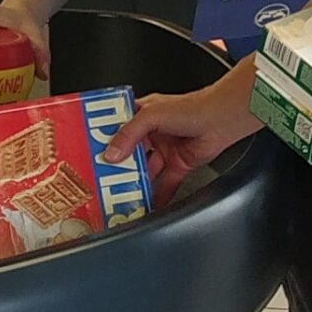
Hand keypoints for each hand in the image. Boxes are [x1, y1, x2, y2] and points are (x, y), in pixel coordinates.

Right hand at [99, 62, 262, 204]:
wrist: (221, 119)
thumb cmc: (192, 107)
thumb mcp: (152, 115)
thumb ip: (130, 134)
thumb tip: (112, 153)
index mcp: (141, 114)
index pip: (116, 129)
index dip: (103, 142)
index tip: (90, 155)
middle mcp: (151, 132)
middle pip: (129, 153)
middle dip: (117, 167)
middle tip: (102, 179)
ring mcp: (164, 149)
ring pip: (145, 170)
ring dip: (135, 182)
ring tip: (121, 195)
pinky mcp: (179, 164)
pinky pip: (164, 183)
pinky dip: (157, 195)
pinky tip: (148, 203)